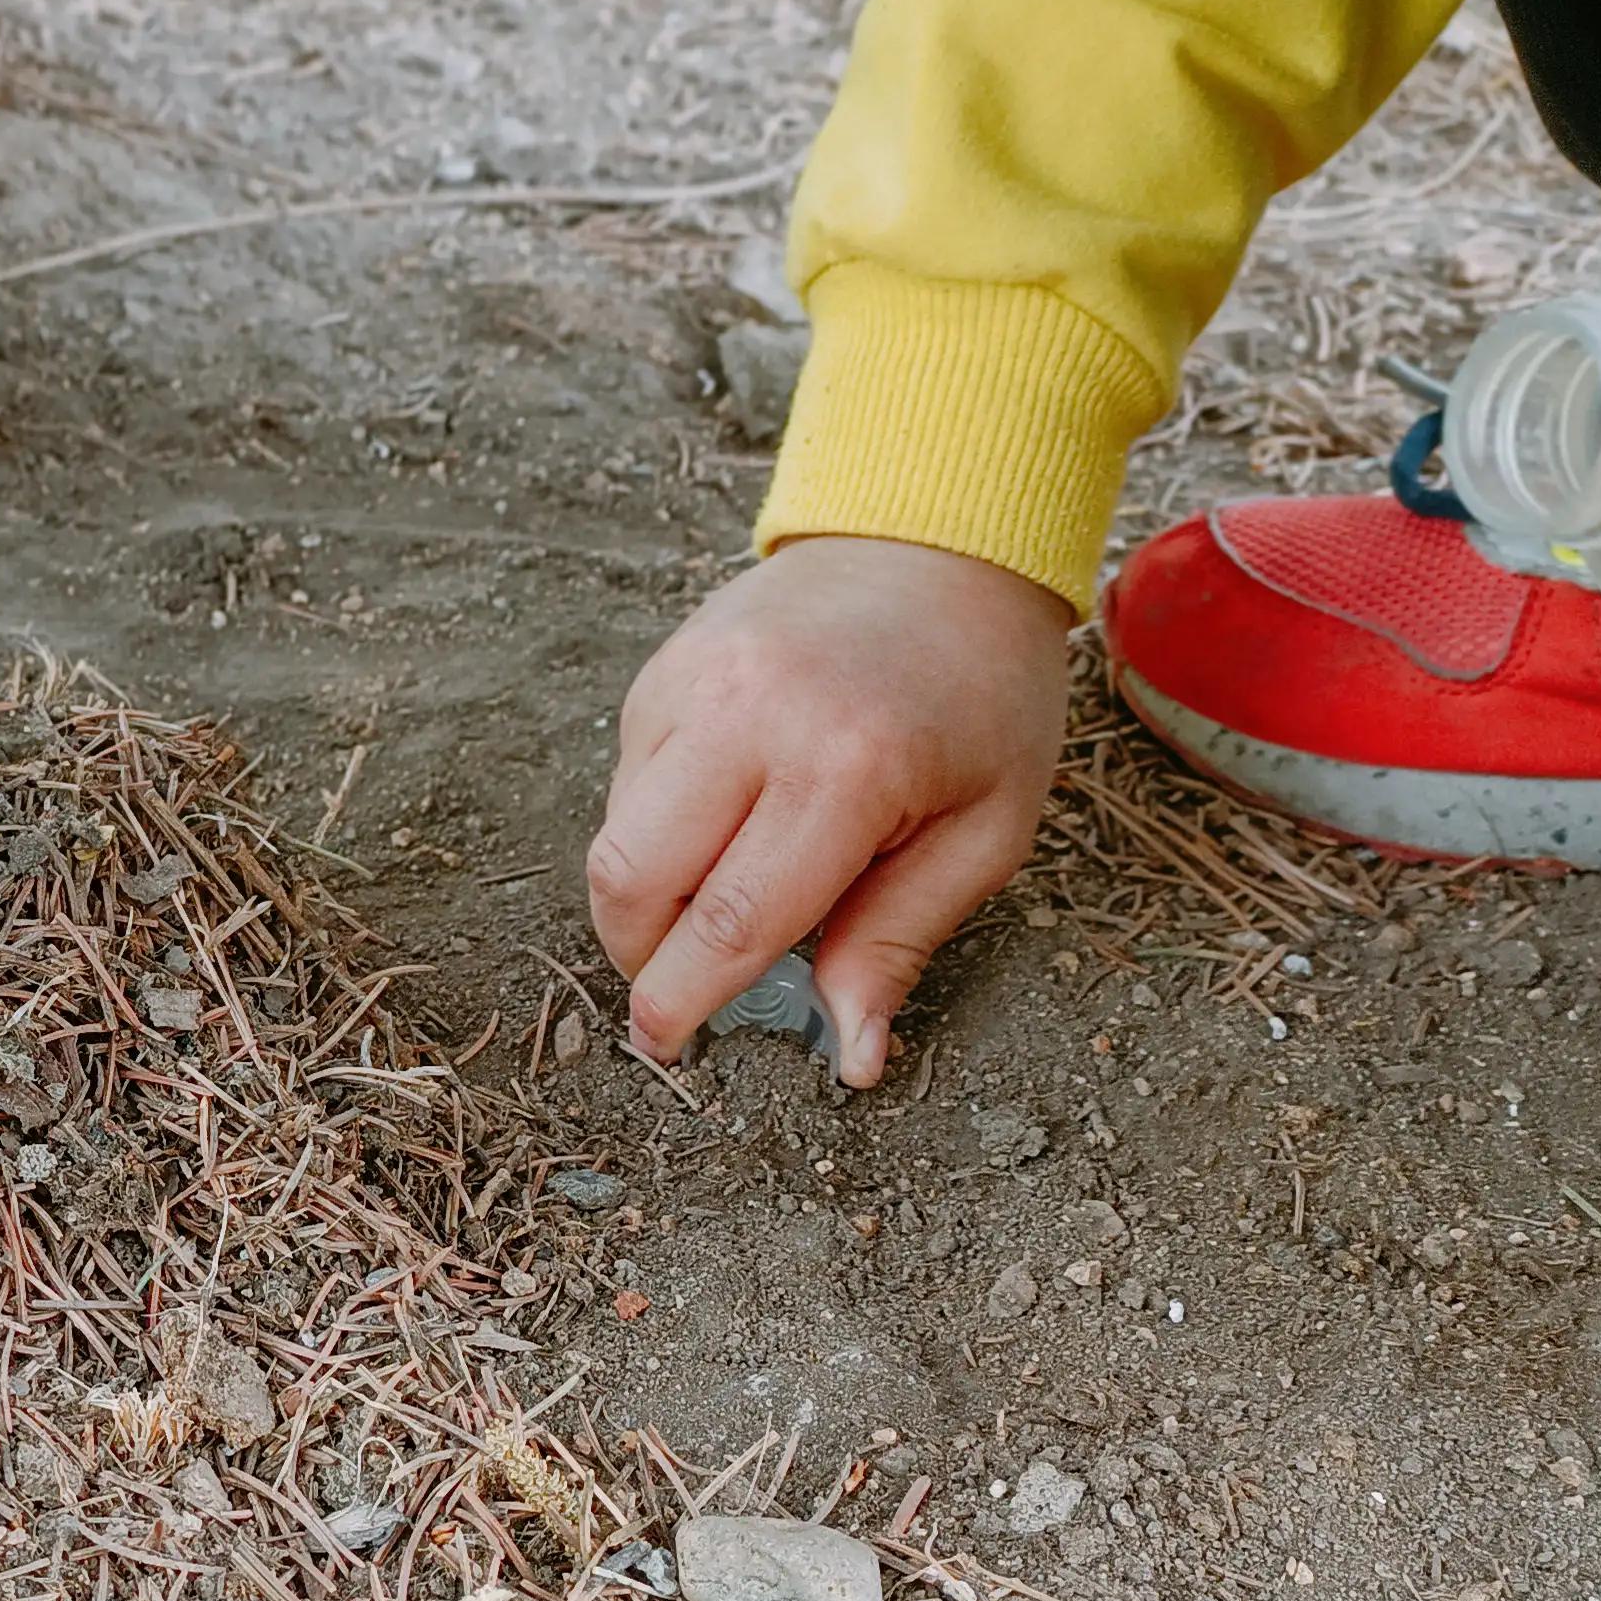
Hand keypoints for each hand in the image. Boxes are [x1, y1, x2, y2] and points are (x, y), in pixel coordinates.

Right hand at [587, 535, 1071, 1083]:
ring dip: (644, 898)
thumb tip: (848, 1055)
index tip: (671, 1046)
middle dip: (640, 959)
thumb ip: (899, 942)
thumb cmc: (983, 697)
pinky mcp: (662, 670)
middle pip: (633, 880)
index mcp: (847, 770)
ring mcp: (694, 685)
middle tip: (675, 991)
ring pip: (615, 836)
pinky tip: (722, 820)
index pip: (731, 921)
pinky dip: (657, 829)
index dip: (688, 1000)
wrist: (939, 545)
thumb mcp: (985, 831)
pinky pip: (627, 782)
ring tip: (709, 904)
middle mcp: (752, 720)